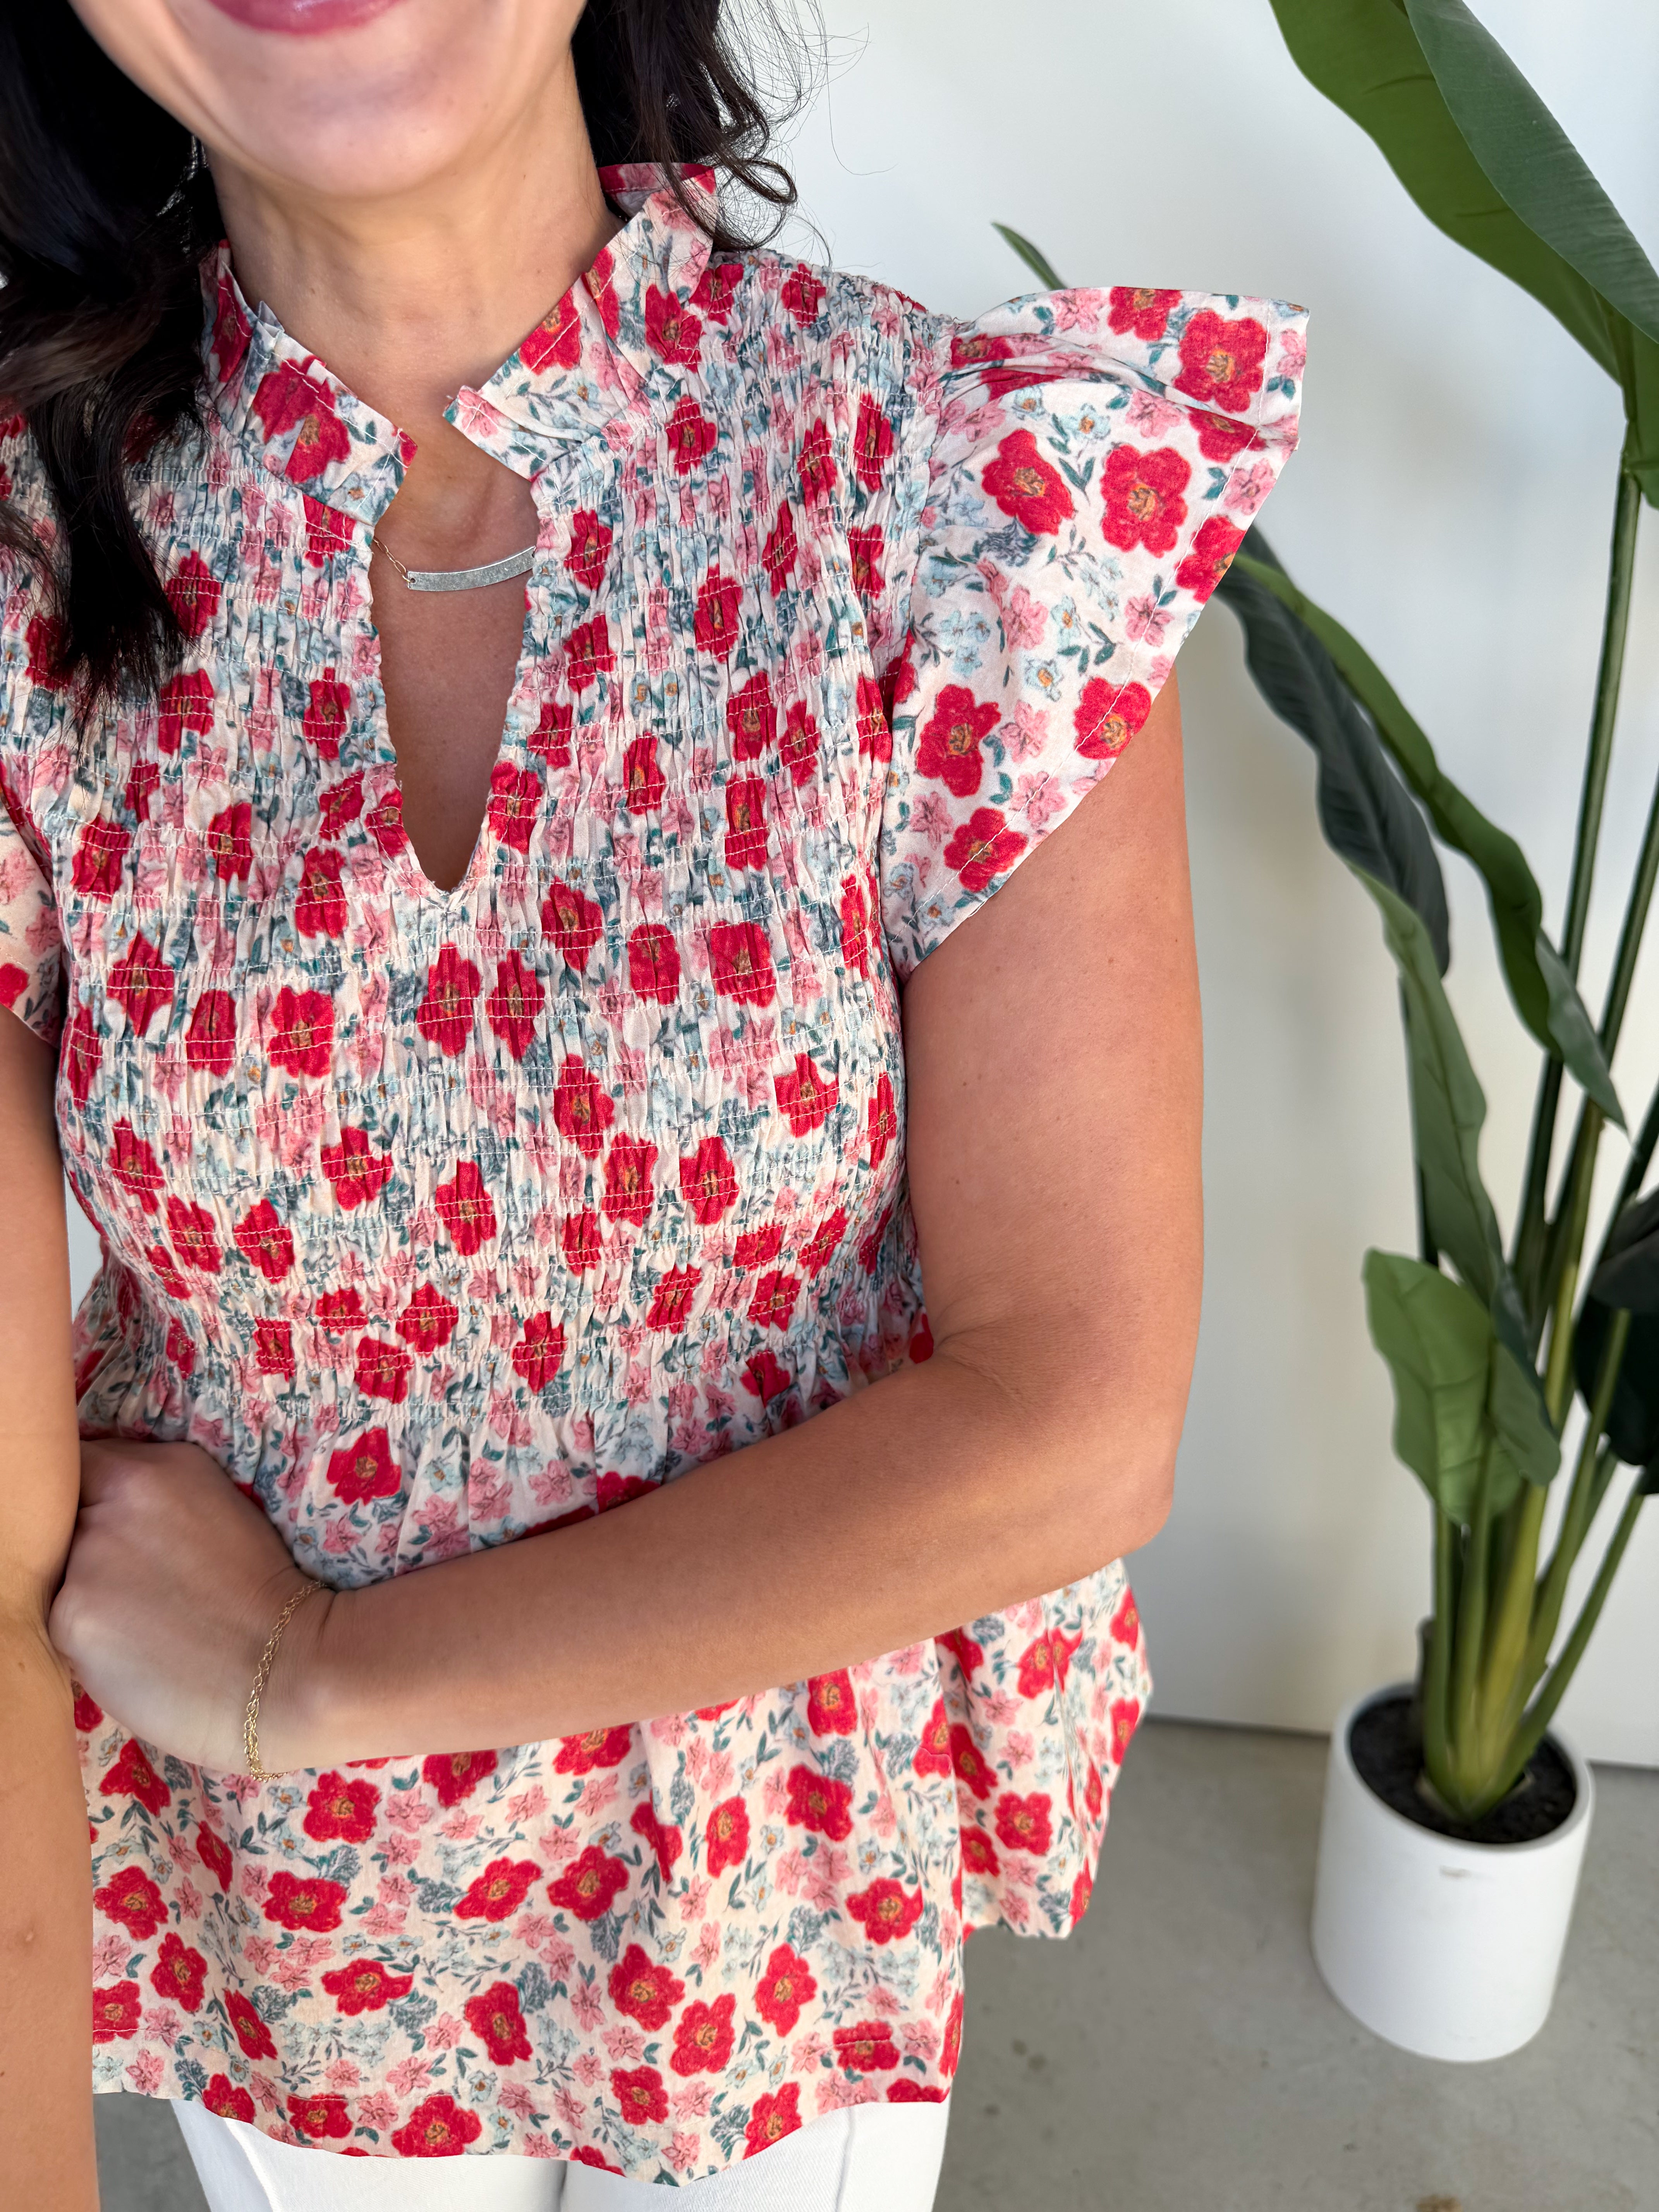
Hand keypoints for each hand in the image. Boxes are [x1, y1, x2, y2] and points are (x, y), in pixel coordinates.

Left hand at [49, 1442, 333, 1774]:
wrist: (286, 1668)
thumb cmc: (265, 1593)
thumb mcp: (216, 1509)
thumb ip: (152, 1497)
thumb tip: (101, 1505)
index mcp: (150, 1471)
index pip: (78, 1466)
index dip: (89, 1497)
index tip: (108, 1523)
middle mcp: (108, 1506)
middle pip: (66, 1522)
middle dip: (89, 1546)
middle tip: (140, 1583)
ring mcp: (83, 1563)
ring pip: (62, 1575)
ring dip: (89, 1595)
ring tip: (146, 1624)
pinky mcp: (69, 1621)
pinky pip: (64, 1623)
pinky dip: (91, 1638)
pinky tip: (136, 1653)